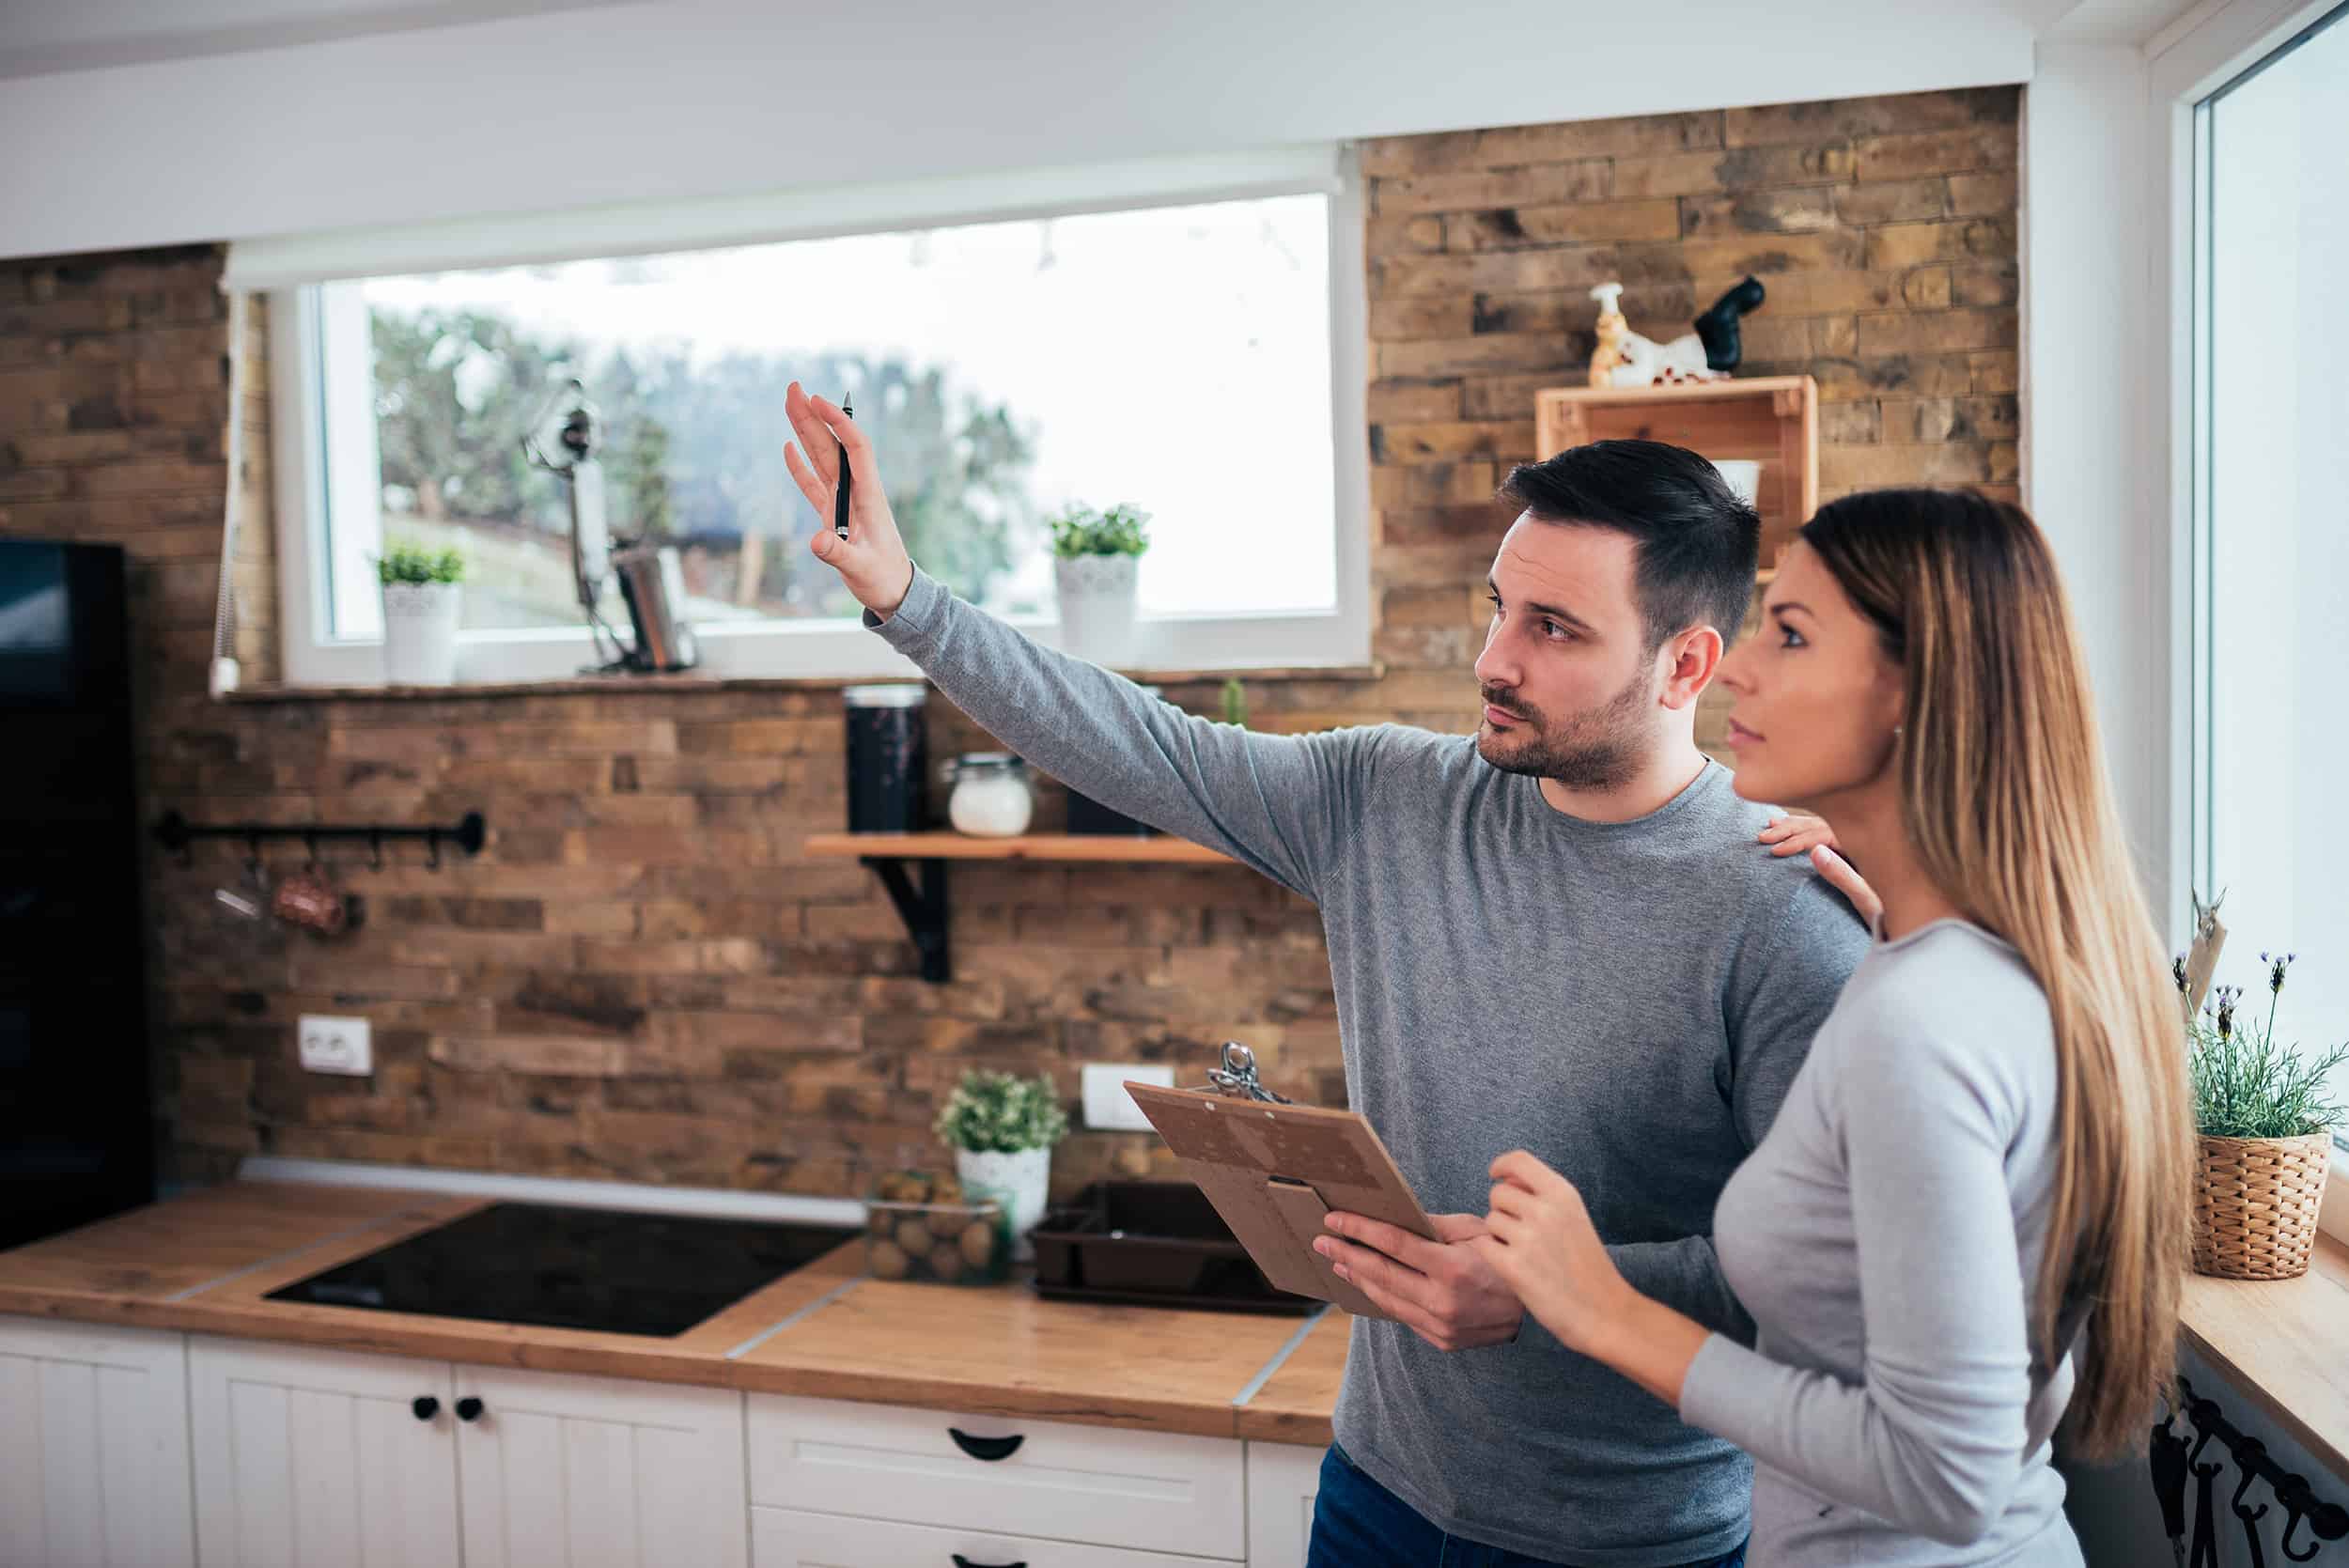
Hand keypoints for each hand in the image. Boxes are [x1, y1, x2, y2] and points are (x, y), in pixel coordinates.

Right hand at [782, 381, 913, 616]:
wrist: (895, 592)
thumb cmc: (884, 580)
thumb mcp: (861, 569)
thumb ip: (838, 554)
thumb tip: (816, 541)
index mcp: (868, 497)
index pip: (854, 448)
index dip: (838, 422)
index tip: (818, 401)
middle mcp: (856, 492)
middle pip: (832, 445)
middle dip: (813, 415)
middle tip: (793, 387)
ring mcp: (843, 502)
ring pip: (821, 458)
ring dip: (805, 431)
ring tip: (790, 403)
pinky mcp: (833, 515)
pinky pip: (814, 484)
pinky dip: (800, 466)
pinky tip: (789, 447)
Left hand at [1314, 1212, 1521, 1350]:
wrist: (1533, 1312)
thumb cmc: (1504, 1260)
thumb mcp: (1476, 1232)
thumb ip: (1434, 1226)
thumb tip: (1394, 1217)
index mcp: (1452, 1268)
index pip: (1393, 1244)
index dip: (1360, 1229)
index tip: (1335, 1219)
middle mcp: (1443, 1301)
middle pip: (1381, 1274)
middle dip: (1346, 1254)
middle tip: (1321, 1241)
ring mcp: (1441, 1326)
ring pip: (1386, 1299)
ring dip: (1357, 1278)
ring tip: (1338, 1261)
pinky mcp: (1441, 1340)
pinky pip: (1403, 1315)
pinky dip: (1382, 1297)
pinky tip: (1367, 1283)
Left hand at [1475, 1151, 1636, 1357]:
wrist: (1605, 1312)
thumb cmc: (1588, 1267)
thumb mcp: (1575, 1218)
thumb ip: (1543, 1197)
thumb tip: (1505, 1181)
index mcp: (1563, 1194)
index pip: (1519, 1161)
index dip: (1501, 1165)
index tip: (1495, 1174)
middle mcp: (1545, 1210)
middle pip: (1498, 1194)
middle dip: (1503, 1210)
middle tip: (1521, 1233)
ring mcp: (1528, 1238)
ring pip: (1491, 1221)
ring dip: (1499, 1235)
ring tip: (1525, 1254)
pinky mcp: (1513, 1266)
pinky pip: (1484, 1245)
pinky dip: (1493, 1255)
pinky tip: (1514, 1267)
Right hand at [1757, 813, 1881, 928]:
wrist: (1911, 921)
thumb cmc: (1891, 912)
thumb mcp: (1866, 898)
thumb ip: (1842, 875)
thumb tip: (1814, 851)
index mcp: (1867, 844)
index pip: (1824, 833)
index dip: (1797, 841)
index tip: (1775, 851)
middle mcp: (1865, 837)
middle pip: (1821, 824)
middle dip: (1790, 828)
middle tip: (1764, 836)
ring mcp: (1861, 841)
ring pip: (1822, 824)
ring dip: (1795, 825)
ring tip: (1770, 824)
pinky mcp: (1857, 848)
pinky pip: (1827, 830)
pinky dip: (1806, 828)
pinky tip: (1792, 826)